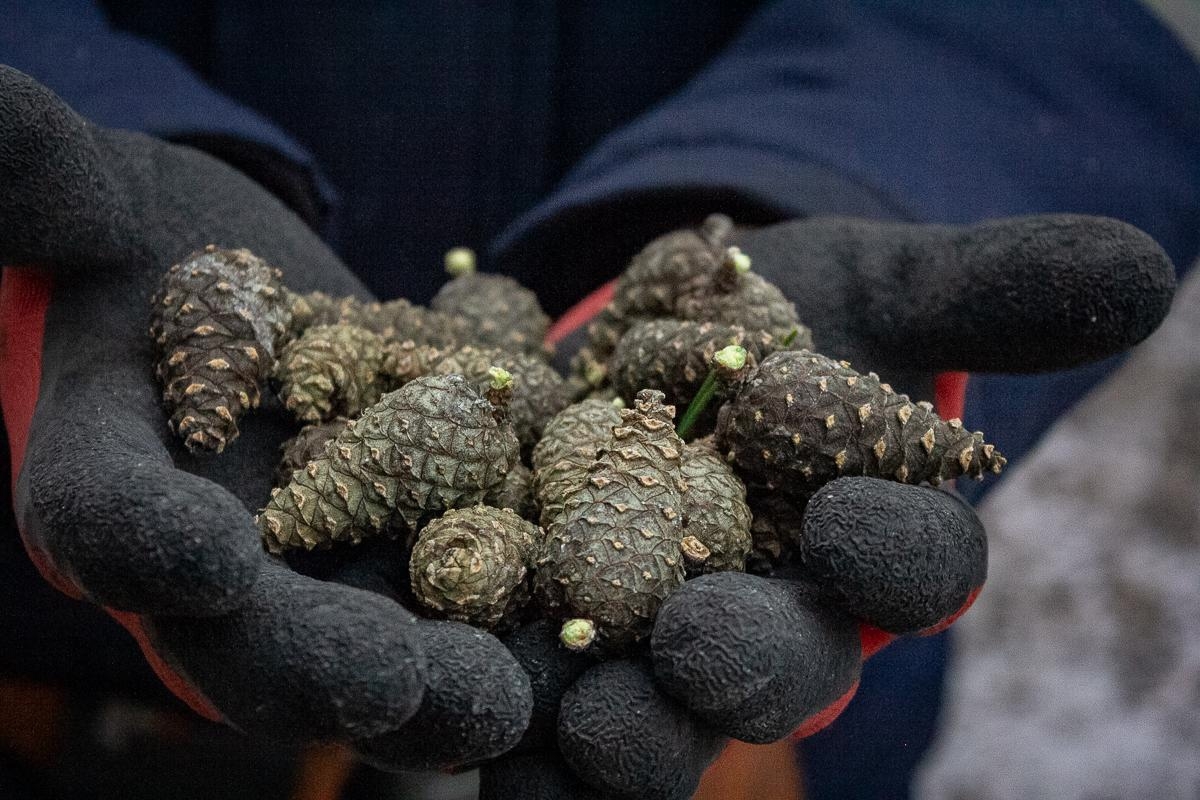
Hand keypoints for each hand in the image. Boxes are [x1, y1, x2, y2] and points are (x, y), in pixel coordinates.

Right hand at [0, 65, 531, 758]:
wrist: (246, 289)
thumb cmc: (152, 243)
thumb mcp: (94, 202)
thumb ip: (45, 183)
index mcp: (108, 477)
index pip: (97, 519)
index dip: (137, 541)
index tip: (197, 560)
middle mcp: (212, 555)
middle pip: (248, 634)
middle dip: (318, 664)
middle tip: (391, 690)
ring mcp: (317, 569)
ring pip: (368, 648)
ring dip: (437, 686)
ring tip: (508, 701)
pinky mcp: (412, 552)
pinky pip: (461, 607)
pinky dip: (511, 636)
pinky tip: (578, 649)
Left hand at [481, 212, 1174, 798]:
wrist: (643, 342)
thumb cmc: (777, 314)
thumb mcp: (870, 284)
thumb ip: (980, 292)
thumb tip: (1141, 268)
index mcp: (863, 542)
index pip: (908, 568)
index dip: (894, 553)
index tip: (857, 523)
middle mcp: (773, 614)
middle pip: (780, 665)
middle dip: (748, 666)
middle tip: (702, 655)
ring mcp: (657, 645)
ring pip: (660, 718)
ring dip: (628, 734)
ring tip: (582, 730)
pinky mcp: (555, 644)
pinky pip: (543, 716)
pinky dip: (518, 736)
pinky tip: (487, 741)